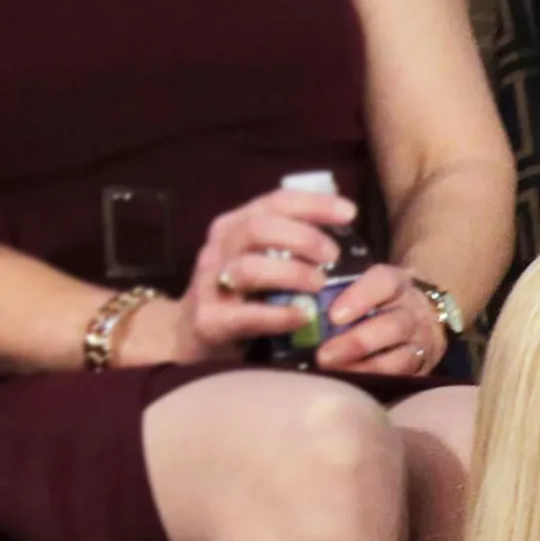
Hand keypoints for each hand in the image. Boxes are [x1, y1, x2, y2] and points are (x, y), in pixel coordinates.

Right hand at [166, 185, 361, 362]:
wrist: (190, 338)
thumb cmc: (241, 299)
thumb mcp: (261, 264)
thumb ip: (289, 251)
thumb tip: (342, 245)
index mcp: (235, 226)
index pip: (275, 202)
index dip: (313, 204)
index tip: (349, 213)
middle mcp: (220, 247)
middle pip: (260, 228)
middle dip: (302, 238)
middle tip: (333, 256)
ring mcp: (210, 282)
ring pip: (250, 267)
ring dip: (291, 273)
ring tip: (320, 284)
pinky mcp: (210, 320)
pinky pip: (247, 314)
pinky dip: (279, 315)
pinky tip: (303, 316)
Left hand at [317, 264, 446, 377]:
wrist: (425, 315)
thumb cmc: (382, 297)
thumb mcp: (368, 283)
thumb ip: (343, 289)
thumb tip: (302, 304)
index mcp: (399, 282)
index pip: (384, 283)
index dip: (359, 298)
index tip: (333, 316)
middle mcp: (415, 312)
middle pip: (392, 326)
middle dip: (356, 343)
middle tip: (324, 356)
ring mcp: (423, 342)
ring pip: (400, 358)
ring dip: (366, 368)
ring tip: (337, 374)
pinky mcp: (424, 367)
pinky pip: (403, 377)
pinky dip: (377, 381)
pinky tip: (353, 385)